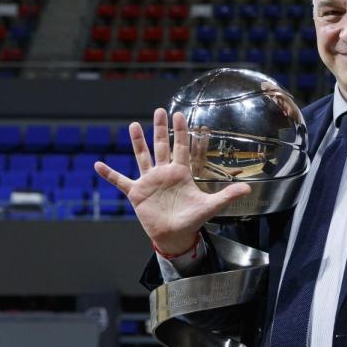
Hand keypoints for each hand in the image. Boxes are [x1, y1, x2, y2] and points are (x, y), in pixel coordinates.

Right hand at [94, 108, 250, 253]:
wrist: (175, 236)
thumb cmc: (192, 220)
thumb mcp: (210, 206)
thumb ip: (227, 195)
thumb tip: (249, 189)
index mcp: (180, 173)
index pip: (181, 147)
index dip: (180, 132)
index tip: (180, 114)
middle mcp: (164, 173)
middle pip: (161, 146)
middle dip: (160, 129)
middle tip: (160, 111)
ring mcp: (149, 181)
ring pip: (142, 157)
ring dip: (137, 143)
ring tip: (133, 126)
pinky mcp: (137, 193)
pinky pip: (120, 181)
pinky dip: (109, 174)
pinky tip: (98, 165)